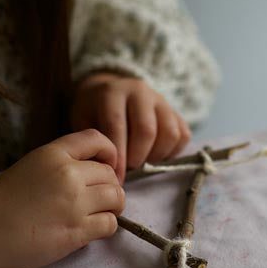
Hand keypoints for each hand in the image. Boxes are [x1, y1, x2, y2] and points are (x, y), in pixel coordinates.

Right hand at [0, 129, 124, 267]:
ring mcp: (74, 203)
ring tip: (97, 214)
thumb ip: (61, 164)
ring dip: (112, 207)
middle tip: (97, 200)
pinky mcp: (76, 231)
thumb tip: (92, 173)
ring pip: (116, 197)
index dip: (109, 152)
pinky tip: (91, 230)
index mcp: (54, 154)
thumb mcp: (31, 166)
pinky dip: (106, 227)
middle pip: (110, 174)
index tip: (106, 166)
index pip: (97, 139)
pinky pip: (110, 224)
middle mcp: (68, 174)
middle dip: (108, 186)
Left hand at [70, 71, 191, 182]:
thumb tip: (106, 171)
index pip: (117, 126)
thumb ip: (94, 142)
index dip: (118, 156)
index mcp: (113, 93)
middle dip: (137, 157)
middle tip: (129, 170)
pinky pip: (183, 135)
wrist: (111, 89)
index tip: (116, 178)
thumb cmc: (94, 111)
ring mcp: (161, 100)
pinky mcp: (175, 110)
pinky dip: (172, 152)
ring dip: (157, 155)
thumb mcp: (83, 120)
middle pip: (147, 130)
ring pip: (170, 133)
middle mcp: (140, 92)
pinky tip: (155, 155)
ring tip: (142, 162)